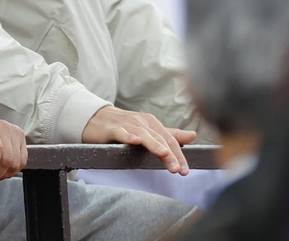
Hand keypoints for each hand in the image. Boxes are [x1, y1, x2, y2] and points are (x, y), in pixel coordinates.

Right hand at [82, 105, 196, 175]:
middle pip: (159, 138)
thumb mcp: (148, 129)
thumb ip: (170, 134)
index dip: (179, 155)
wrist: (95, 117)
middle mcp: (141, 122)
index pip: (169, 139)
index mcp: (151, 123)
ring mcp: (126, 124)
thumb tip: (193, 135)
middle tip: (178, 170)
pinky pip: (121, 133)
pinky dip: (128, 136)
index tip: (185, 171)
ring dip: (154, 145)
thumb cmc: (124, 125)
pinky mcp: (112, 128)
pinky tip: (135, 141)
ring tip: (164, 155)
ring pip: (143, 135)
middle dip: (170, 154)